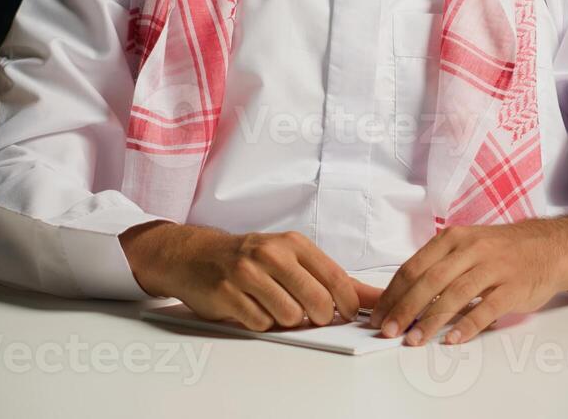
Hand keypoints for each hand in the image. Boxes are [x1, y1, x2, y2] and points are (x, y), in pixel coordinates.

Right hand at [120, 222, 374, 330]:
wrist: (195, 255)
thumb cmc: (249, 258)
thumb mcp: (291, 257)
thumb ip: (330, 278)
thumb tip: (372, 297)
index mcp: (292, 243)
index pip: (335, 278)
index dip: (348, 304)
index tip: (348, 315)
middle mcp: (270, 254)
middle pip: (317, 300)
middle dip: (321, 317)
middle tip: (314, 317)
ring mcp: (247, 274)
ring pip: (290, 316)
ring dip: (288, 321)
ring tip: (278, 309)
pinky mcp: (227, 294)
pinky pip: (261, 324)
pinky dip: (262, 324)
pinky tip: (254, 310)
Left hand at [368, 217, 567, 346]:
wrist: (549, 246)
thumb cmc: (501, 249)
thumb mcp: (467, 244)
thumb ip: (439, 265)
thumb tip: (403, 296)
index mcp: (453, 238)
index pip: (413, 267)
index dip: (393, 293)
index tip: (379, 314)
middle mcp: (471, 250)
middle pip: (428, 282)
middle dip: (404, 309)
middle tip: (388, 330)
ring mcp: (493, 268)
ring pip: (454, 296)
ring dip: (430, 321)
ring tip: (414, 340)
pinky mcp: (512, 287)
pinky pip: (485, 309)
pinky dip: (467, 325)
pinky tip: (453, 339)